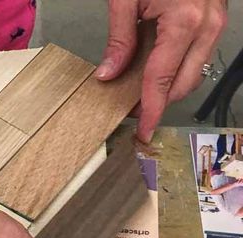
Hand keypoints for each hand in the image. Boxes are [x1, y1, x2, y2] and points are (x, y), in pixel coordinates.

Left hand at [96, 0, 226, 142]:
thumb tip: (108, 75)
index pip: (162, 81)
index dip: (150, 111)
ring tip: (139, 91)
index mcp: (184, 21)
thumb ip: (118, 39)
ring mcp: (215, 22)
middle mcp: (206, 25)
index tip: (142, 132)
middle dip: (157, 103)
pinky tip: (155, 70)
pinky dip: (177, 70)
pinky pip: (197, 58)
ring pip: (193, 75)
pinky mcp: (215, 19)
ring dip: (168, 88)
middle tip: (129, 111)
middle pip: (182, 85)